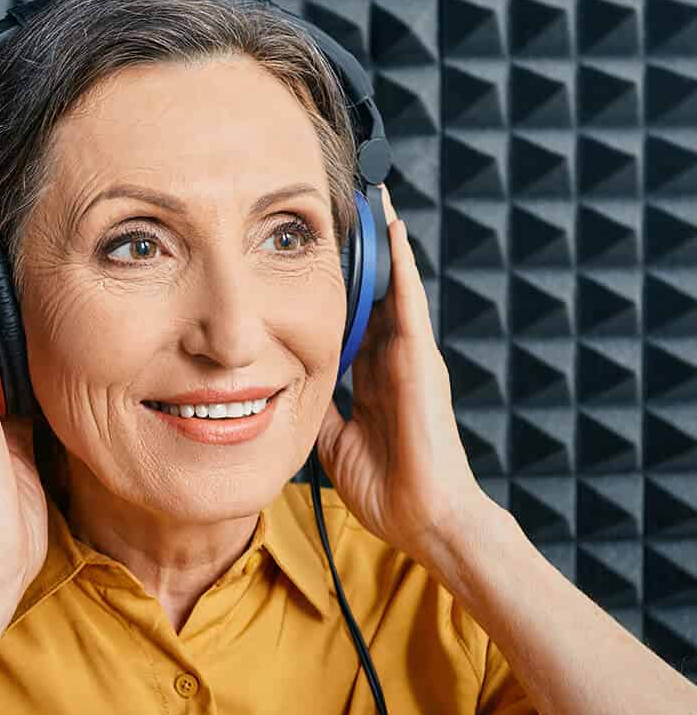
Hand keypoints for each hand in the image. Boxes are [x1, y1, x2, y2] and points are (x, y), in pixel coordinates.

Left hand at [315, 185, 486, 566]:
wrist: (424, 518)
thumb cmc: (387, 486)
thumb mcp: (335, 440)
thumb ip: (320, 406)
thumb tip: (289, 385)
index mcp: (374, 378)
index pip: (352, 321)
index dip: (337, 289)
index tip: (317, 257)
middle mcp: (394, 360)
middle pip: (374, 294)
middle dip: (360, 253)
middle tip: (344, 204)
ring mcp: (411, 357)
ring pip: (394, 287)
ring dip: (382, 243)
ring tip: (370, 196)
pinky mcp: (422, 360)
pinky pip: (410, 303)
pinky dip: (401, 265)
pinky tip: (392, 229)